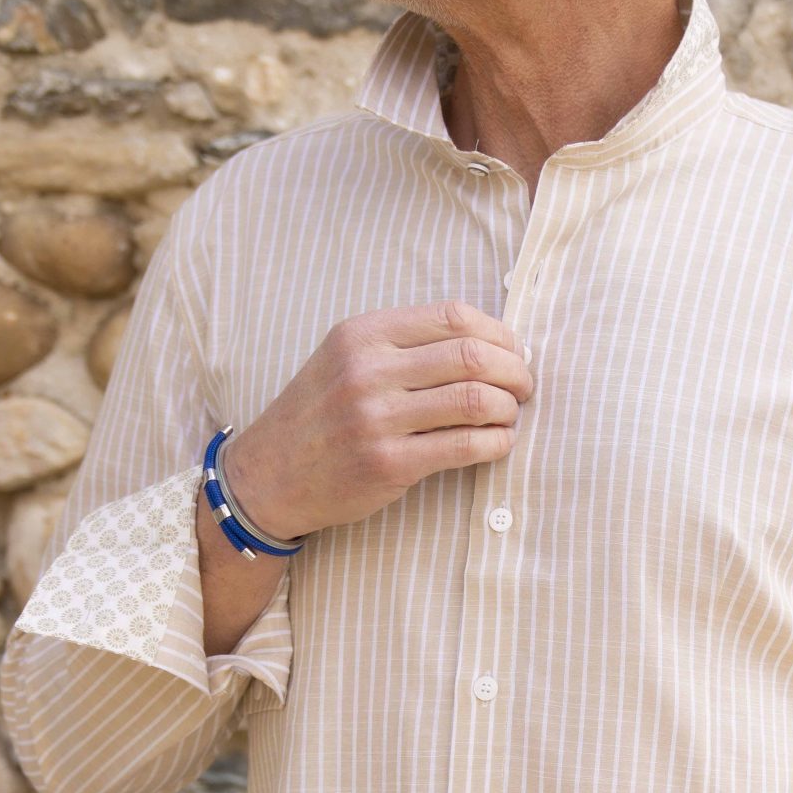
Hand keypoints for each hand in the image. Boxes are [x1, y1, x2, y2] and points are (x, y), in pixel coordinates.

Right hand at [222, 300, 533, 542]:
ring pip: (475, 400)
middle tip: (524, 386)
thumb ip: (405, 344)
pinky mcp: (388, 464)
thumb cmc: (320, 414)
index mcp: (362, 334)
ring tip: (510, 416)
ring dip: (509, 409)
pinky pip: (465, 447)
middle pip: (472, 356)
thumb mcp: (346, 358)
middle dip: (515, 370)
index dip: (499, 333)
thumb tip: (491, 341)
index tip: (513, 351)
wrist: (268, 475)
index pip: (454, 316)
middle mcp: (367, 370)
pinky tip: (498, 443)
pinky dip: (496, 443)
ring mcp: (376, 419)